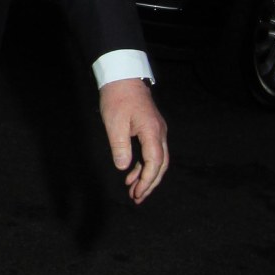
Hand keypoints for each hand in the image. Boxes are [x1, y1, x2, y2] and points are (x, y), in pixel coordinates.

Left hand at [99, 77, 168, 203]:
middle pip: (160, 165)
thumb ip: (120, 146)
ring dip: (147, 176)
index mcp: (152, 132)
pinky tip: (131, 172)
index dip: (147, 180)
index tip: (137, 193)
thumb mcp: (114, 122)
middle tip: (137, 198)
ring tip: (133, 190)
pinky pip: (152, 151)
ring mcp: (157, 131)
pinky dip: (144, 164)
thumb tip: (123, 168)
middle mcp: (160, 133)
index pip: (154, 163)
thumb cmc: (117, 97)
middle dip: (150, 183)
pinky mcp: (151, 128)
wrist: (122, 76)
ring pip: (158, 159)